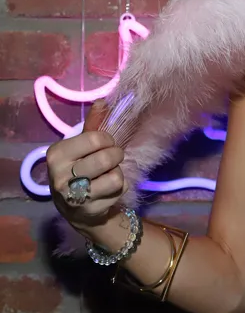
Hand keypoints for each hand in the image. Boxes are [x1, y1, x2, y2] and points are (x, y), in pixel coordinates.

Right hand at [46, 100, 126, 226]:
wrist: (77, 210)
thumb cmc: (79, 171)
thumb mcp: (81, 147)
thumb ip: (92, 125)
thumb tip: (103, 101)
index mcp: (56, 154)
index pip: (95, 138)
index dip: (107, 140)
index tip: (105, 144)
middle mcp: (60, 175)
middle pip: (106, 158)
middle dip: (116, 156)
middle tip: (111, 160)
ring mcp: (74, 196)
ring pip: (115, 176)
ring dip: (117, 173)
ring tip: (107, 175)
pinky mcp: (90, 210)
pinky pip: (119, 190)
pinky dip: (120, 188)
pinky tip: (108, 190)